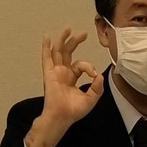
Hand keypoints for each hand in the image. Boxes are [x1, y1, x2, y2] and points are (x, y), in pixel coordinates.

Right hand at [26, 28, 103, 146]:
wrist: (63, 117)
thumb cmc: (74, 111)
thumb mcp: (91, 98)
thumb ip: (97, 87)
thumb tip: (99, 76)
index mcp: (71, 77)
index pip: (80, 65)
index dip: (89, 67)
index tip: (94, 74)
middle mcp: (62, 73)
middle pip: (68, 53)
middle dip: (75, 42)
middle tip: (83, 34)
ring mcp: (55, 72)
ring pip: (58, 52)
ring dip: (62, 40)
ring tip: (67, 29)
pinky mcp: (49, 74)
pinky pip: (46, 58)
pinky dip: (46, 47)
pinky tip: (47, 37)